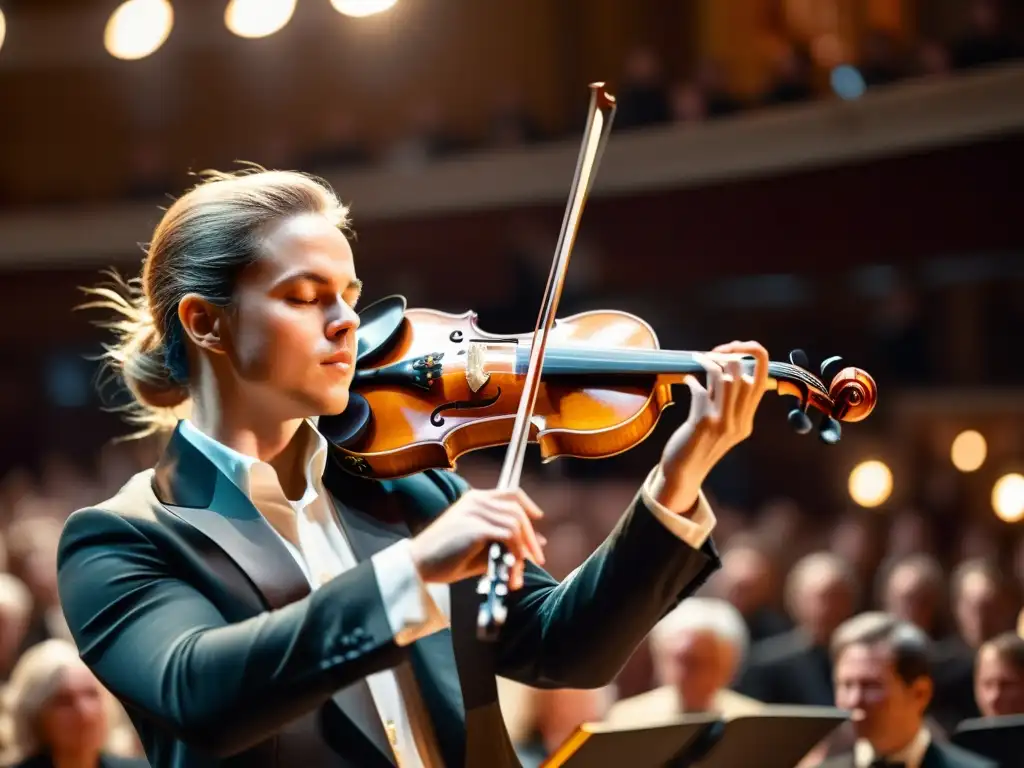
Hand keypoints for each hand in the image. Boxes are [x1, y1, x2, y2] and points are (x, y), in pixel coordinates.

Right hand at [409, 488, 546, 589]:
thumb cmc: (446, 559)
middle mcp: (476, 501)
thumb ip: (507, 542)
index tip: (538, 519)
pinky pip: (508, 536)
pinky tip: (511, 571)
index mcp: (474, 500)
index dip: (528, 505)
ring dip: (523, 550)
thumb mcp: (480, 549)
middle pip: (517, 509)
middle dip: (531, 536)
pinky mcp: (475, 527)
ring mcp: (475, 511)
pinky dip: (516, 554)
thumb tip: (539, 542)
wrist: (417, 566)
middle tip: (538, 559)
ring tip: (518, 573)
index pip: (511, 493)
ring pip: (515, 524)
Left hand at [652, 341, 769, 512]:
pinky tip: (687, 380)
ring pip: (726, 379)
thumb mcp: (719, 423)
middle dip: (730, 355)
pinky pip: (701, 391)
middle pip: (744, 375)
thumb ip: (724, 400)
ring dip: (710, 363)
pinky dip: (692, 381)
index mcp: (747, 420)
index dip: (754, 356)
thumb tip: (724, 370)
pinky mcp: (703, 423)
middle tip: (715, 351)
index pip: (762, 380)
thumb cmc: (698, 445)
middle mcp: (739, 421)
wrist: (683, 473)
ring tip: (699, 359)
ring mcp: (722, 422)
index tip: (738, 346)